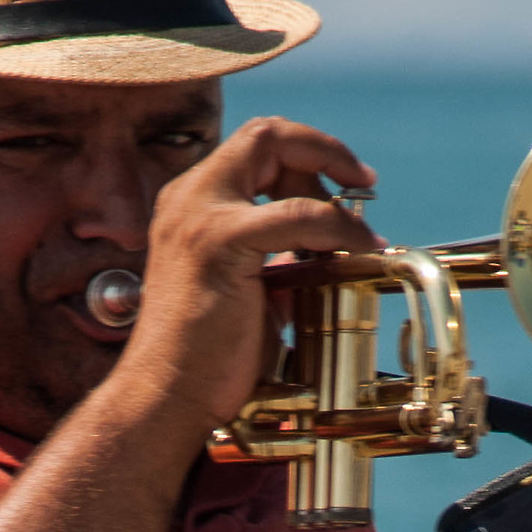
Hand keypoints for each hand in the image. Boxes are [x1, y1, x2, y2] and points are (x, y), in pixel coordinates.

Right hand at [120, 115, 378, 429]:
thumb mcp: (250, 292)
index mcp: (190, 206)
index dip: (306, 154)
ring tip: (363, 228)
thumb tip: (328, 249)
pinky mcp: (218, 242)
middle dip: (323, 151)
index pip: (254, 148)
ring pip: (278, 154)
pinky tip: (358, 249)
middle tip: (363, 186)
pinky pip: (297, 214)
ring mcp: (198, 215)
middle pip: (266, 134)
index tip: (348, 183)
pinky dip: (337, 227)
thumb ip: (280, 259)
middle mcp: (187, 198)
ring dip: (332, 184)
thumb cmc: (208, 358)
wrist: (168, 397)